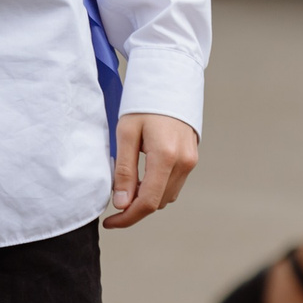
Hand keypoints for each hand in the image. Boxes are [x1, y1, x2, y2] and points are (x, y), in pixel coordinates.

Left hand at [105, 112, 197, 228]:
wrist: (169, 80)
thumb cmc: (143, 103)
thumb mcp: (126, 134)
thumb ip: (124, 171)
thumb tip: (121, 203)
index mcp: (166, 156)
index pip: (148, 202)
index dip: (127, 217)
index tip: (110, 222)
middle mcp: (183, 162)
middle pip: (159, 202)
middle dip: (135, 209)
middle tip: (115, 202)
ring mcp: (191, 160)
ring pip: (167, 195)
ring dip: (147, 198)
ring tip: (128, 186)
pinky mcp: (192, 157)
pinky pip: (174, 183)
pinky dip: (158, 187)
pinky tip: (143, 178)